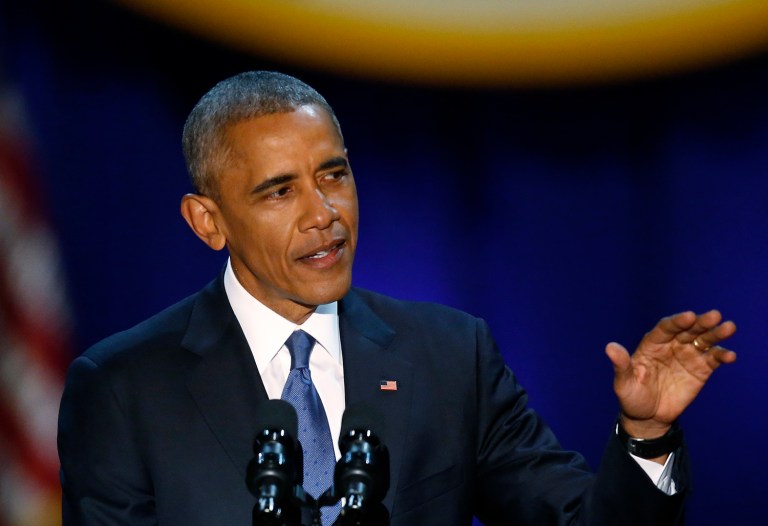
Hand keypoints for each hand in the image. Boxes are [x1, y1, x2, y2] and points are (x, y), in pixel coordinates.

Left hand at [606, 310, 735, 438]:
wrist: (647, 417)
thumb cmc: (632, 396)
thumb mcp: (623, 382)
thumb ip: (621, 365)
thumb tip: (610, 347)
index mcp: (652, 344)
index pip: (666, 328)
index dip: (677, 321)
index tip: (689, 316)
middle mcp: (671, 345)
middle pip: (688, 330)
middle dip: (701, 322)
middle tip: (715, 315)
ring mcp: (687, 356)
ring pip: (703, 340)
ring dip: (716, 333)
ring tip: (729, 327)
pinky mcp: (700, 369)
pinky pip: (713, 359)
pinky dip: (722, 355)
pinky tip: (730, 355)